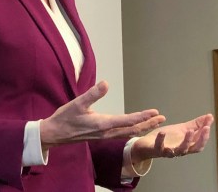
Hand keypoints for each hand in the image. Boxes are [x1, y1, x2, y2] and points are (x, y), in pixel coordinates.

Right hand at [40, 81, 165, 148]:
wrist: (55, 134)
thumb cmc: (65, 118)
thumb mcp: (77, 104)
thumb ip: (92, 94)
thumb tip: (105, 83)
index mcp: (102, 124)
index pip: (127, 120)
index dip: (142, 116)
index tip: (155, 112)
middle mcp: (106, 132)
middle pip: (132, 129)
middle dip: (148, 123)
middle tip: (162, 118)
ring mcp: (105, 135)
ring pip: (128, 132)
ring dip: (142, 127)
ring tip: (155, 123)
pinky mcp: (102, 135)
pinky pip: (122, 134)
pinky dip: (133, 130)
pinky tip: (136, 127)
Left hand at [131, 113, 213, 162]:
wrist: (147, 144)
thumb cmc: (167, 138)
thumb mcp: (182, 129)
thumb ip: (196, 125)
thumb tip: (210, 117)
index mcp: (187, 145)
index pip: (199, 143)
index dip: (205, 135)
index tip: (209, 124)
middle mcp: (180, 150)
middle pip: (194, 148)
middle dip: (201, 139)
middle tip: (205, 128)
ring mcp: (169, 151)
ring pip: (180, 150)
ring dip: (186, 141)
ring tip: (189, 130)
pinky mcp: (157, 150)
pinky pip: (160, 147)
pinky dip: (161, 140)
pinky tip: (162, 131)